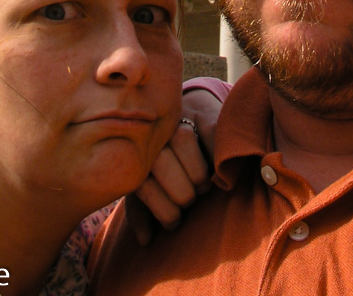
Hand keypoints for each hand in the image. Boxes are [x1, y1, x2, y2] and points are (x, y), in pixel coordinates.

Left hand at [125, 88, 223, 244]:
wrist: (184, 118)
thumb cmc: (166, 162)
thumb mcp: (150, 184)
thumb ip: (143, 211)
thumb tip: (145, 241)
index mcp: (135, 154)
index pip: (145, 185)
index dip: (165, 213)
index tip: (175, 221)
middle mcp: (153, 133)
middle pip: (162, 163)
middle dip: (182, 194)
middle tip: (191, 202)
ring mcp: (177, 118)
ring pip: (184, 142)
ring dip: (198, 174)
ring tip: (203, 185)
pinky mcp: (202, 112)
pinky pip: (210, 133)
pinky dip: (216, 156)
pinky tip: (216, 170)